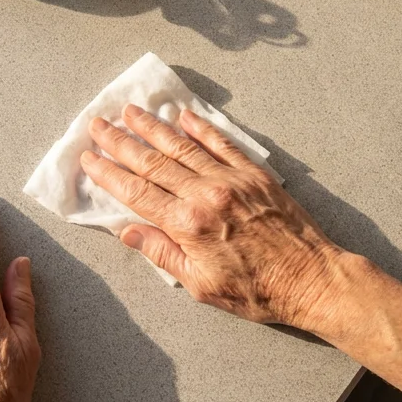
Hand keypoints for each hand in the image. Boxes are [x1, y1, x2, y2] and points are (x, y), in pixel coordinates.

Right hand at [81, 105, 355, 330]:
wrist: (312, 280)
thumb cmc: (257, 290)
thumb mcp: (201, 285)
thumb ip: (163, 253)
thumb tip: (128, 231)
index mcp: (188, 225)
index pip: (137, 193)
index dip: (109, 174)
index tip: (89, 158)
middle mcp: (205, 195)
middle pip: (152, 163)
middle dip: (121, 142)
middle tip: (97, 124)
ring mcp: (230, 180)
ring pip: (182, 146)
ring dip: (152, 127)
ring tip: (130, 111)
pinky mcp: (253, 174)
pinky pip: (221, 143)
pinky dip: (200, 127)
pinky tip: (182, 115)